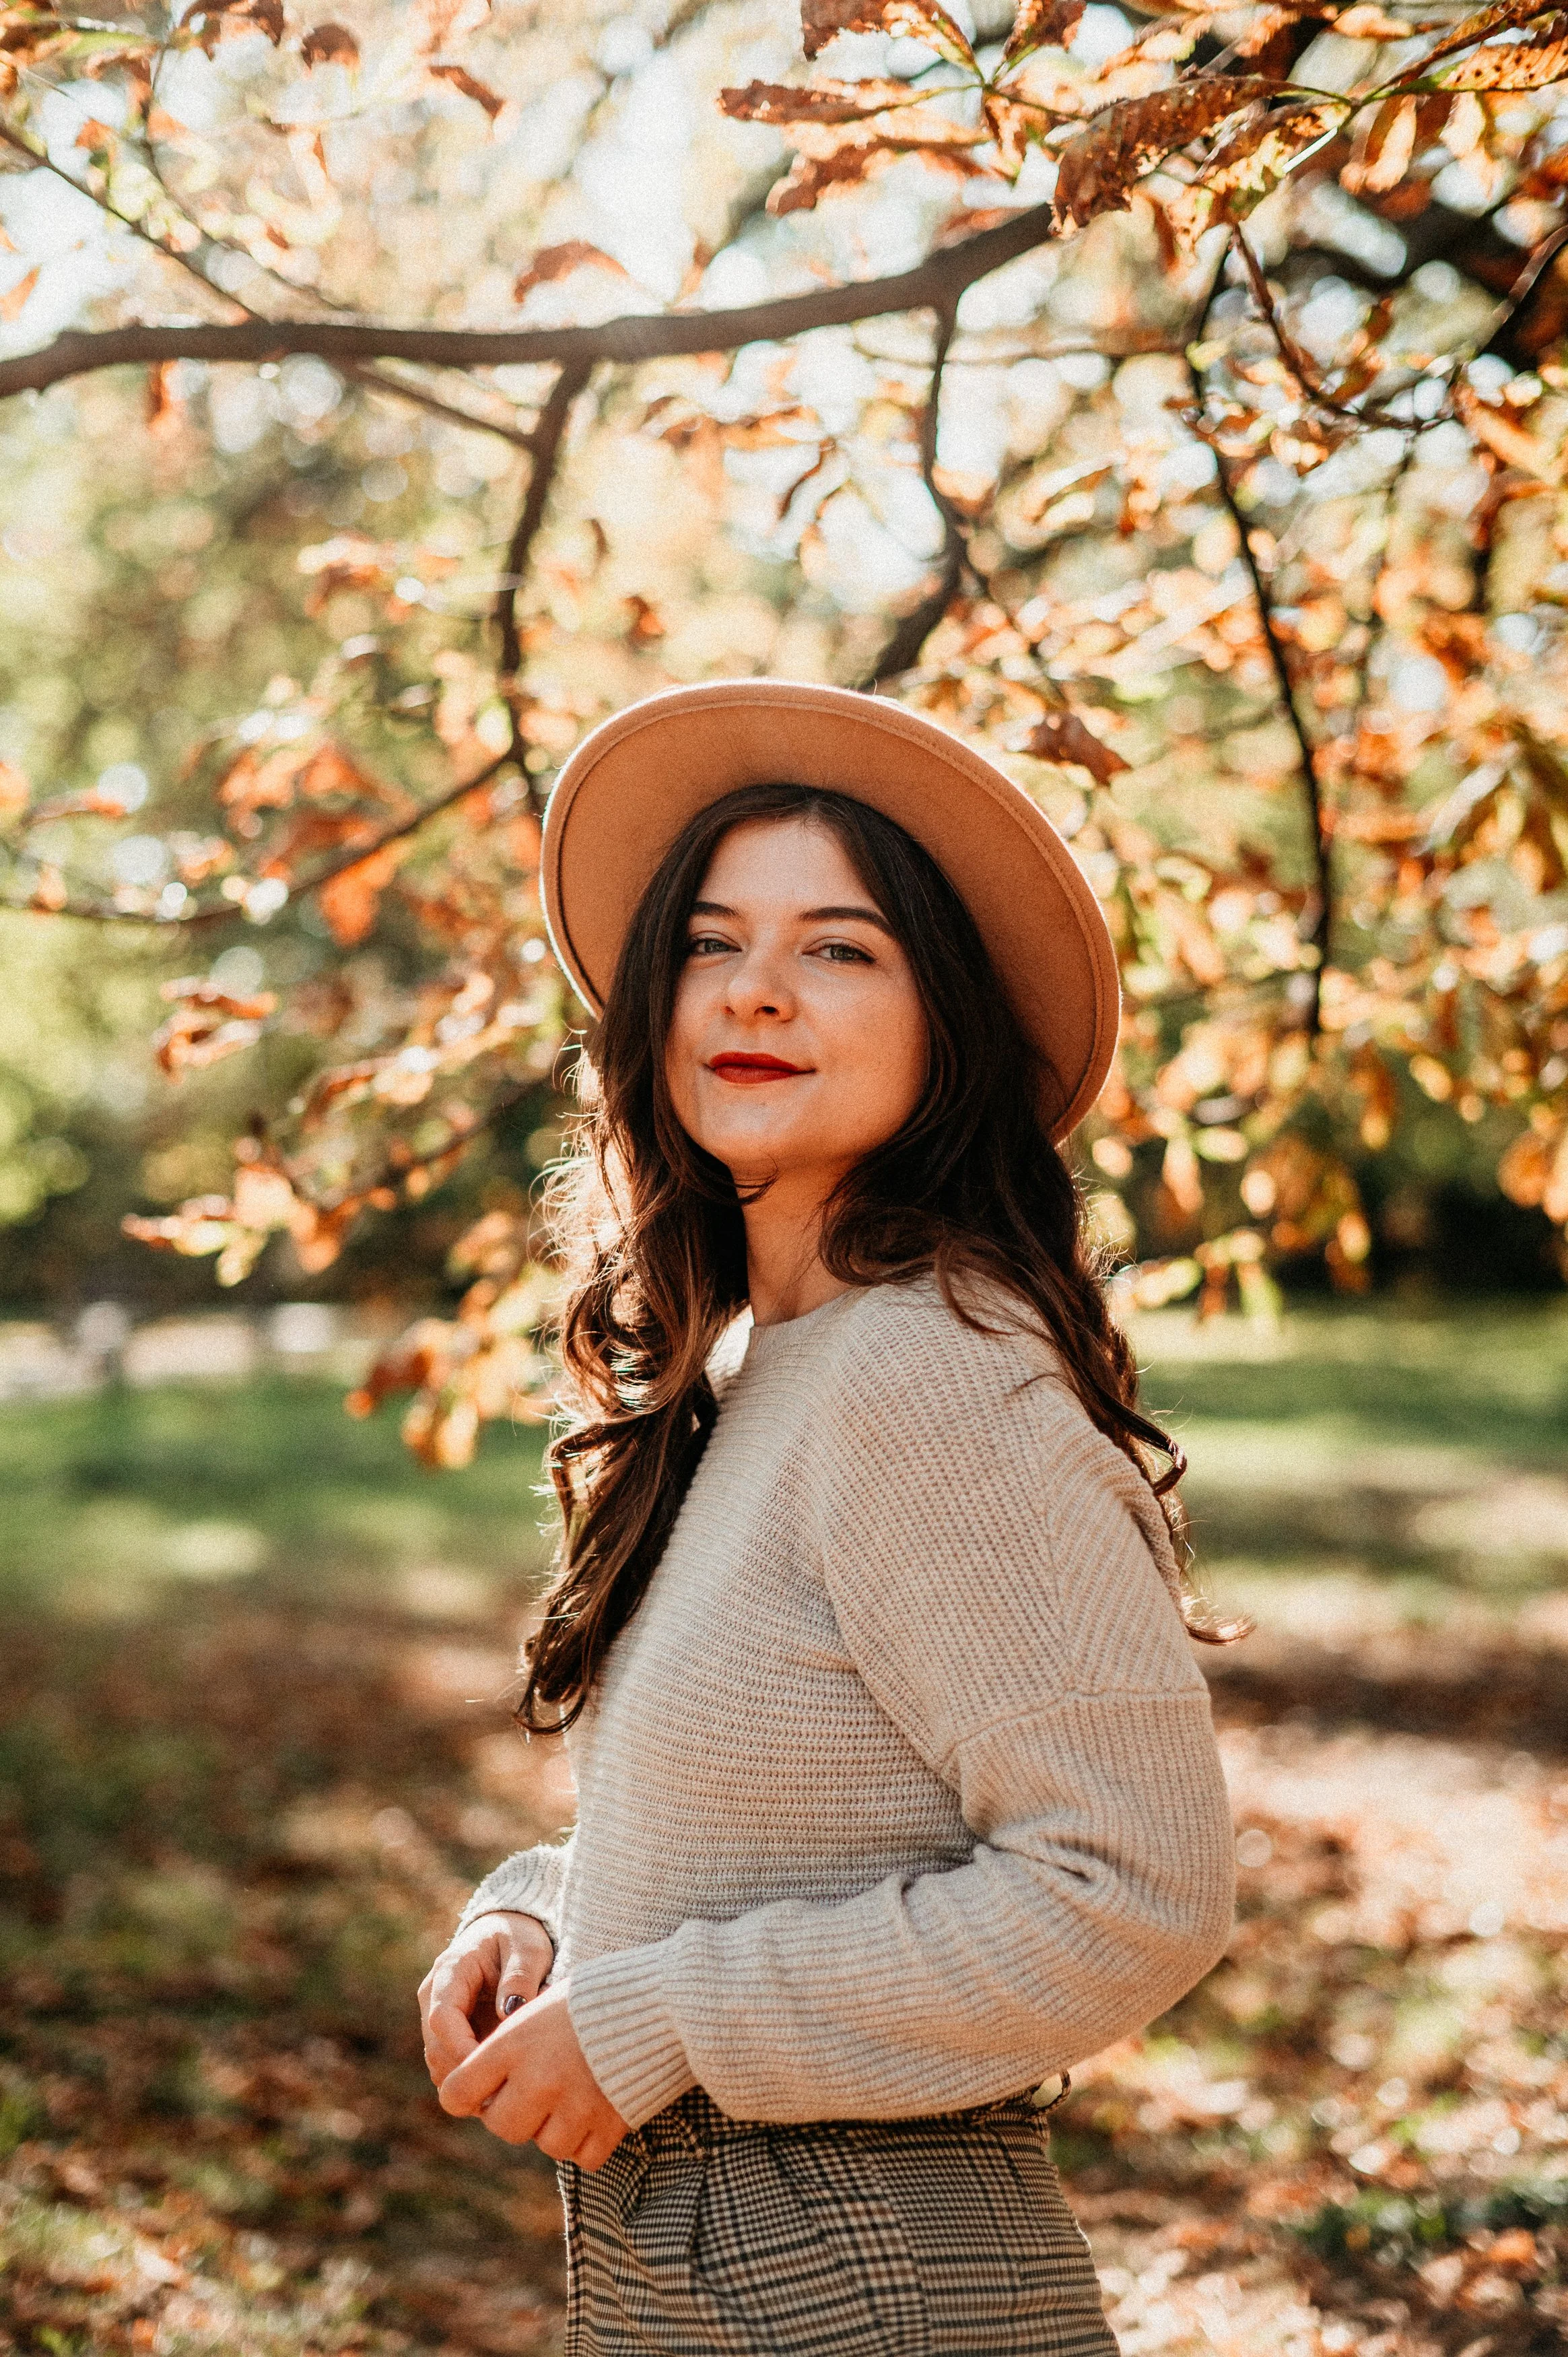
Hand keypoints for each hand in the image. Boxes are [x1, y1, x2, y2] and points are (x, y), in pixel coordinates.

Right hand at [418, 1910, 553, 2087]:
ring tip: (507, 2090)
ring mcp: (437, 2018)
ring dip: (467, 2081)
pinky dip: (471, 2079)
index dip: (462, 2048)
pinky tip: (502, 2084)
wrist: (506, 1933)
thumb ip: (520, 1976)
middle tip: (505, 2090)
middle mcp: (434, 1997)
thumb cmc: (519, 1938)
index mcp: (450, 1971)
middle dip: (466, 2073)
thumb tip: (508, 2012)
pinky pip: (452, 2067)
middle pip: (436, 2049)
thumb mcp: (528, 1948)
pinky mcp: (448, 2035)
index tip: (491, 2066)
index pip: (441, 2019)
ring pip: (440, 2065)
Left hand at [438, 1976, 627, 2169]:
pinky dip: (587, 2141)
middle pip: (501, 2126)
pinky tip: (597, 2109)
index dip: (467, 2094)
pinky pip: (582, 2157)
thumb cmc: (595, 1999)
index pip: (457, 2092)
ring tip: (575, 2093)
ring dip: (555, 2127)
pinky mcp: (609, 2126)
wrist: (661, 2000)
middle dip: (514, 2113)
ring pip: (545, 2144)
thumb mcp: (539, 2010)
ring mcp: (575, 2107)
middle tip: (537, 2090)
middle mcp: (538, 2079)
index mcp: (514, 2044)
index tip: (482, 2088)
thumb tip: (483, 2090)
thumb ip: (508, 2050)